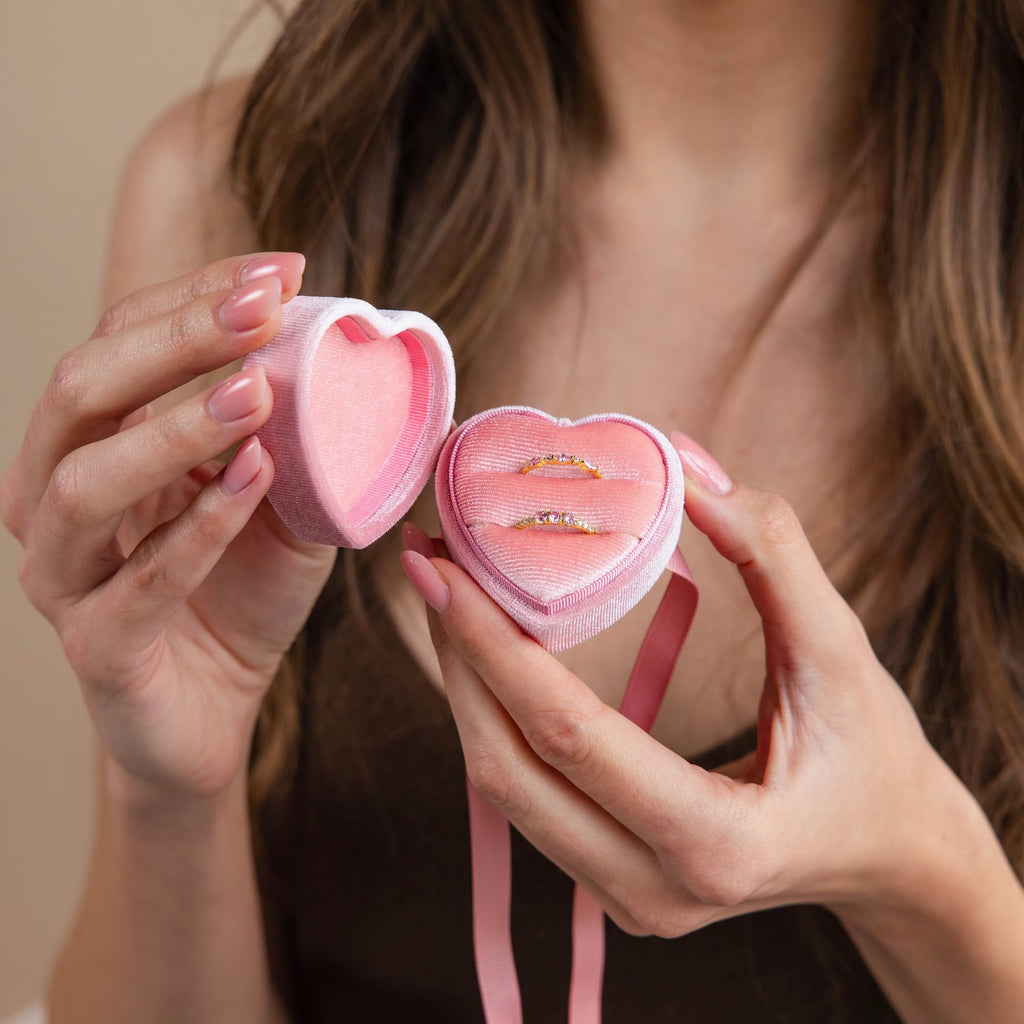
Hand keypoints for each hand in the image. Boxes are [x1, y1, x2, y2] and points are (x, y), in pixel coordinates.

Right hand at [1, 254, 335, 804]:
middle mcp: (54, 498)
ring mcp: (64, 575)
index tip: (282, 269)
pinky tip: (252, 483)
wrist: (215, 709)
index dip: (195, 297)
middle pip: (85, 391)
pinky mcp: (96, 646)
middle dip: (175, 339)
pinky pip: (137, 582)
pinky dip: (196, 528)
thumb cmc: (241, 594)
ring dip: (174, 428)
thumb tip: (341, 350)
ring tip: (257, 393)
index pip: (122, 343)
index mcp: (91, 446)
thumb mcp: (280, 500)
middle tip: (262, 306)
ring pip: (86, 483)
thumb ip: (296, 436)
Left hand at [400, 437, 975, 937]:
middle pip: (507, 769)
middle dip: (456, 657)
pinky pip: (525, 794)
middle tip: (430, 559)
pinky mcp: (610, 882)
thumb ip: (771, 554)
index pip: (569, 737)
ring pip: (502, 788)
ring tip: (448, 590)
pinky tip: (487, 648)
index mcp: (718, 844)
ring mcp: (625, 899)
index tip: (442, 564)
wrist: (887, 851)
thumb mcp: (841, 650)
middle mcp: (655, 891)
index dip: (493, 644)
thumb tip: (683, 468)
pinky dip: (494, 716)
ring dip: (464, 684)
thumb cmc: (873, 755)